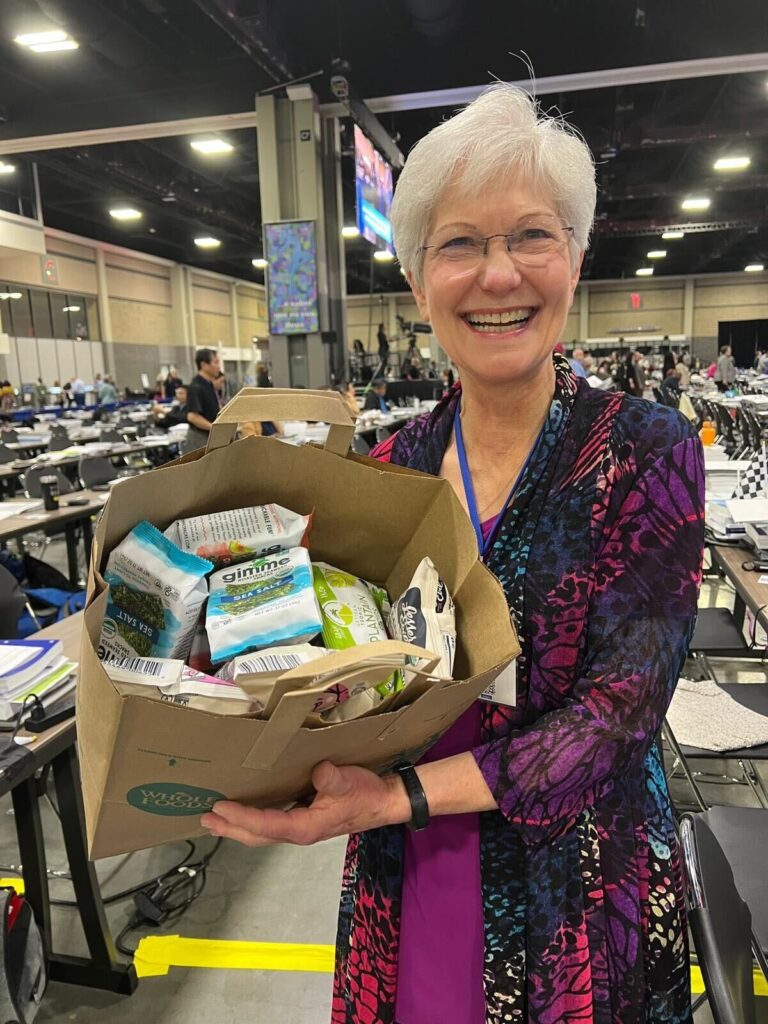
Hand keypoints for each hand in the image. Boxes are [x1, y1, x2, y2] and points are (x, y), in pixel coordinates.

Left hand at [200, 761, 410, 847]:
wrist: (384, 803)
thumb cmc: (366, 794)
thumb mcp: (350, 783)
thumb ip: (333, 779)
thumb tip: (318, 772)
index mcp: (306, 826)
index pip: (266, 824)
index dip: (241, 818)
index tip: (219, 808)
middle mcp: (298, 831)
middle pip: (256, 836)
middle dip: (230, 828)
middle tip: (203, 819)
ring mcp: (300, 827)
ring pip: (261, 833)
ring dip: (237, 827)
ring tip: (214, 819)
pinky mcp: (303, 820)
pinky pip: (270, 824)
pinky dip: (251, 820)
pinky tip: (245, 811)